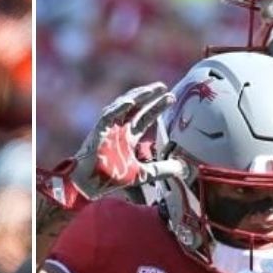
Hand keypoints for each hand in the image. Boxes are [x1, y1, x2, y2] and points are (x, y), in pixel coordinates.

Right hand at [69, 84, 175, 200]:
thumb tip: (182, 168)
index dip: (157, 107)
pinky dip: (119, 108)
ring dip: (137, 96)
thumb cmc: (113, 178)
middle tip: (164, 87)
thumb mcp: (144, 173)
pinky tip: (131, 101)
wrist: (91, 184)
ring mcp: (109, 127)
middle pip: (137, 107)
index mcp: (129, 136)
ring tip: (151, 89)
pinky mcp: (99, 130)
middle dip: (150, 97)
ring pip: (123, 106)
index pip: (146, 117)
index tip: (171, 98)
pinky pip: (108, 115)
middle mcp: (120, 128)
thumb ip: (162, 169)